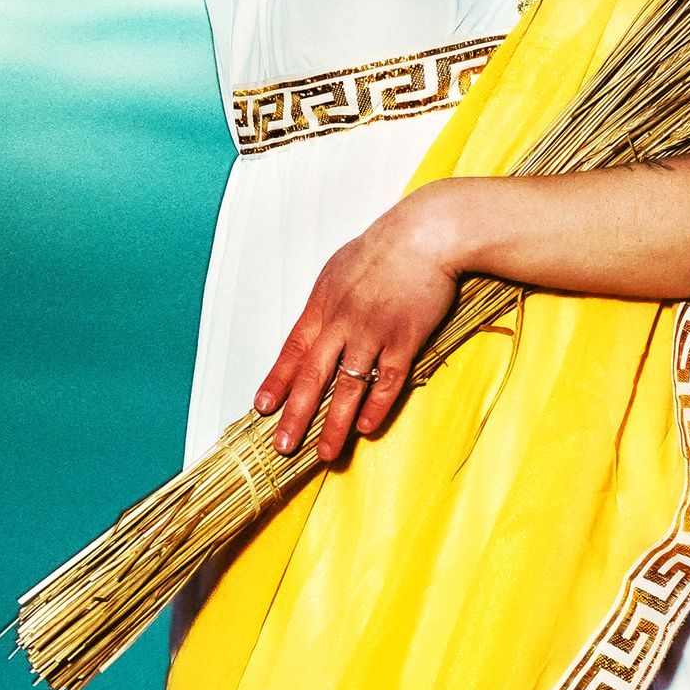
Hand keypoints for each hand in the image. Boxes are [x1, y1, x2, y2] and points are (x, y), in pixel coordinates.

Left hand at [253, 188, 465, 464]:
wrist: (425, 235)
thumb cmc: (384, 250)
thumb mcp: (339, 271)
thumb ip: (327, 305)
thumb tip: (316, 330)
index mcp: (323, 305)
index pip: (292, 351)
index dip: (277, 382)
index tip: (263, 407)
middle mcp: (342, 323)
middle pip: (313, 376)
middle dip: (296, 415)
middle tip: (283, 445)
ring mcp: (373, 333)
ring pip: (348, 387)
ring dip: (334, 424)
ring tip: (325, 453)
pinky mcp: (405, 340)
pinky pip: (386, 381)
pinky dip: (375, 407)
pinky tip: (365, 427)